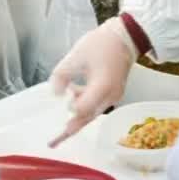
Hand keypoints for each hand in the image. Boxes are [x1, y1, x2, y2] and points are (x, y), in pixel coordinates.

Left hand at [47, 17, 137, 146]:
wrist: (125, 37)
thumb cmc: (102, 43)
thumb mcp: (76, 55)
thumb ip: (62, 75)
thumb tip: (54, 93)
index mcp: (102, 86)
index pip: (83, 108)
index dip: (71, 110)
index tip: (60, 108)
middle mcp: (110, 96)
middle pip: (88, 117)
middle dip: (70, 129)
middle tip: (53, 142)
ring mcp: (114, 96)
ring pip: (92, 114)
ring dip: (76, 118)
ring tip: (58, 130)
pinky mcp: (113, 93)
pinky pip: (97, 106)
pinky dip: (83, 108)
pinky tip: (72, 98)